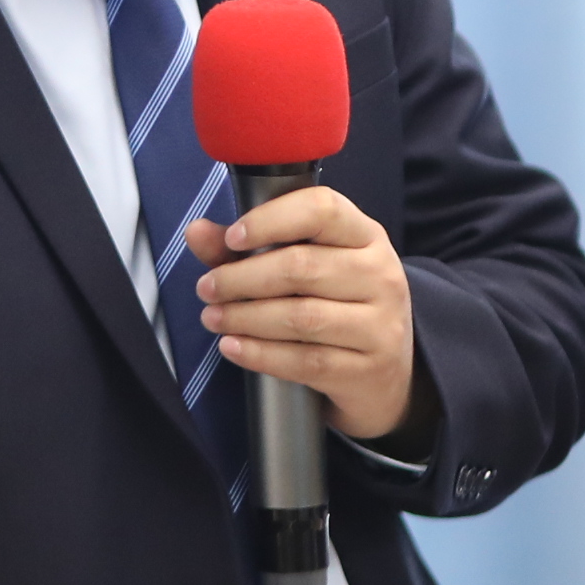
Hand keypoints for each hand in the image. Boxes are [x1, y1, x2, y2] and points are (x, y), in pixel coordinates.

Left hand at [188, 188, 426, 444]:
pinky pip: (305, 361)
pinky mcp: (367, 370)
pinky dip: (261, 354)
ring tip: (213, 317)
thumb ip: (250, 247)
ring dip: (246, 317)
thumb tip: (197, 231)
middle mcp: (380, 275)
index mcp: (366, 236)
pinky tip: (233, 347)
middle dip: (243, 277)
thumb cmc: (339, 305)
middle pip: (303, 267)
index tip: (232, 237)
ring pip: (302, 317)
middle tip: (207, 287)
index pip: (322, 210)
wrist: (388, 374)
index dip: (272, 219)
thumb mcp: (309, 266)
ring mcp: (379, 325)